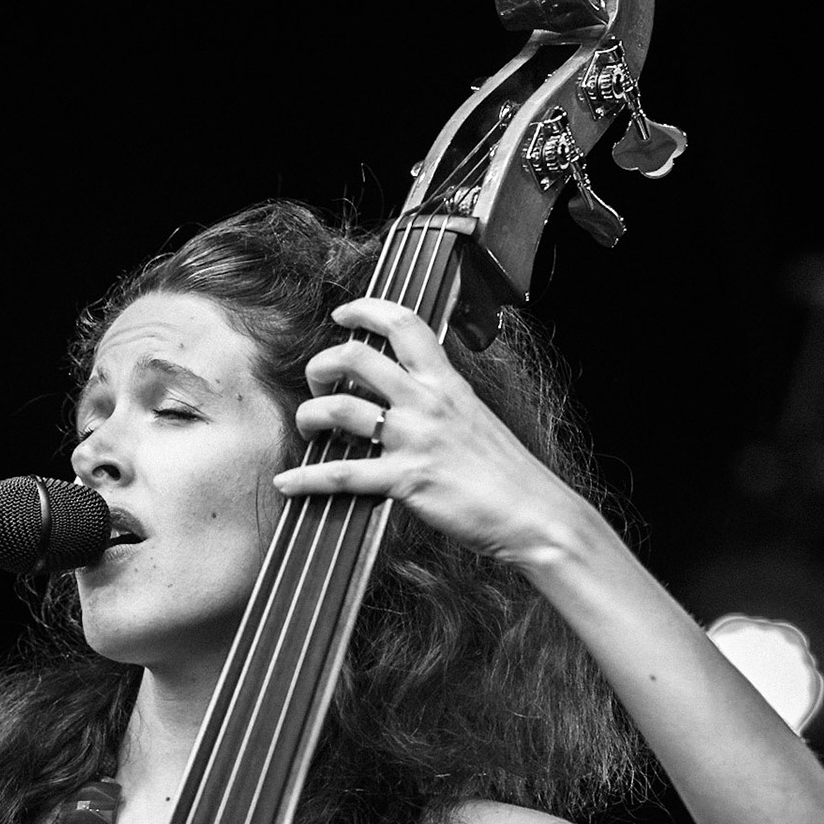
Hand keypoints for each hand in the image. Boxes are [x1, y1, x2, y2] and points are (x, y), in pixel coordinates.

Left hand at [271, 297, 591, 567]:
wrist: (535, 514)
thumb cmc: (508, 473)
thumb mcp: (476, 419)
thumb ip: (442, 401)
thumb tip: (410, 395)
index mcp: (447, 383)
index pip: (404, 324)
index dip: (366, 309)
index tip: (343, 314)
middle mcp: (428, 402)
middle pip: (356, 356)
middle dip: (321, 364)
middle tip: (318, 383)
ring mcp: (416, 439)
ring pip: (340, 408)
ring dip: (309, 415)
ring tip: (307, 427)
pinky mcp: (407, 480)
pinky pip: (342, 474)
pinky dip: (307, 478)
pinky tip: (287, 482)